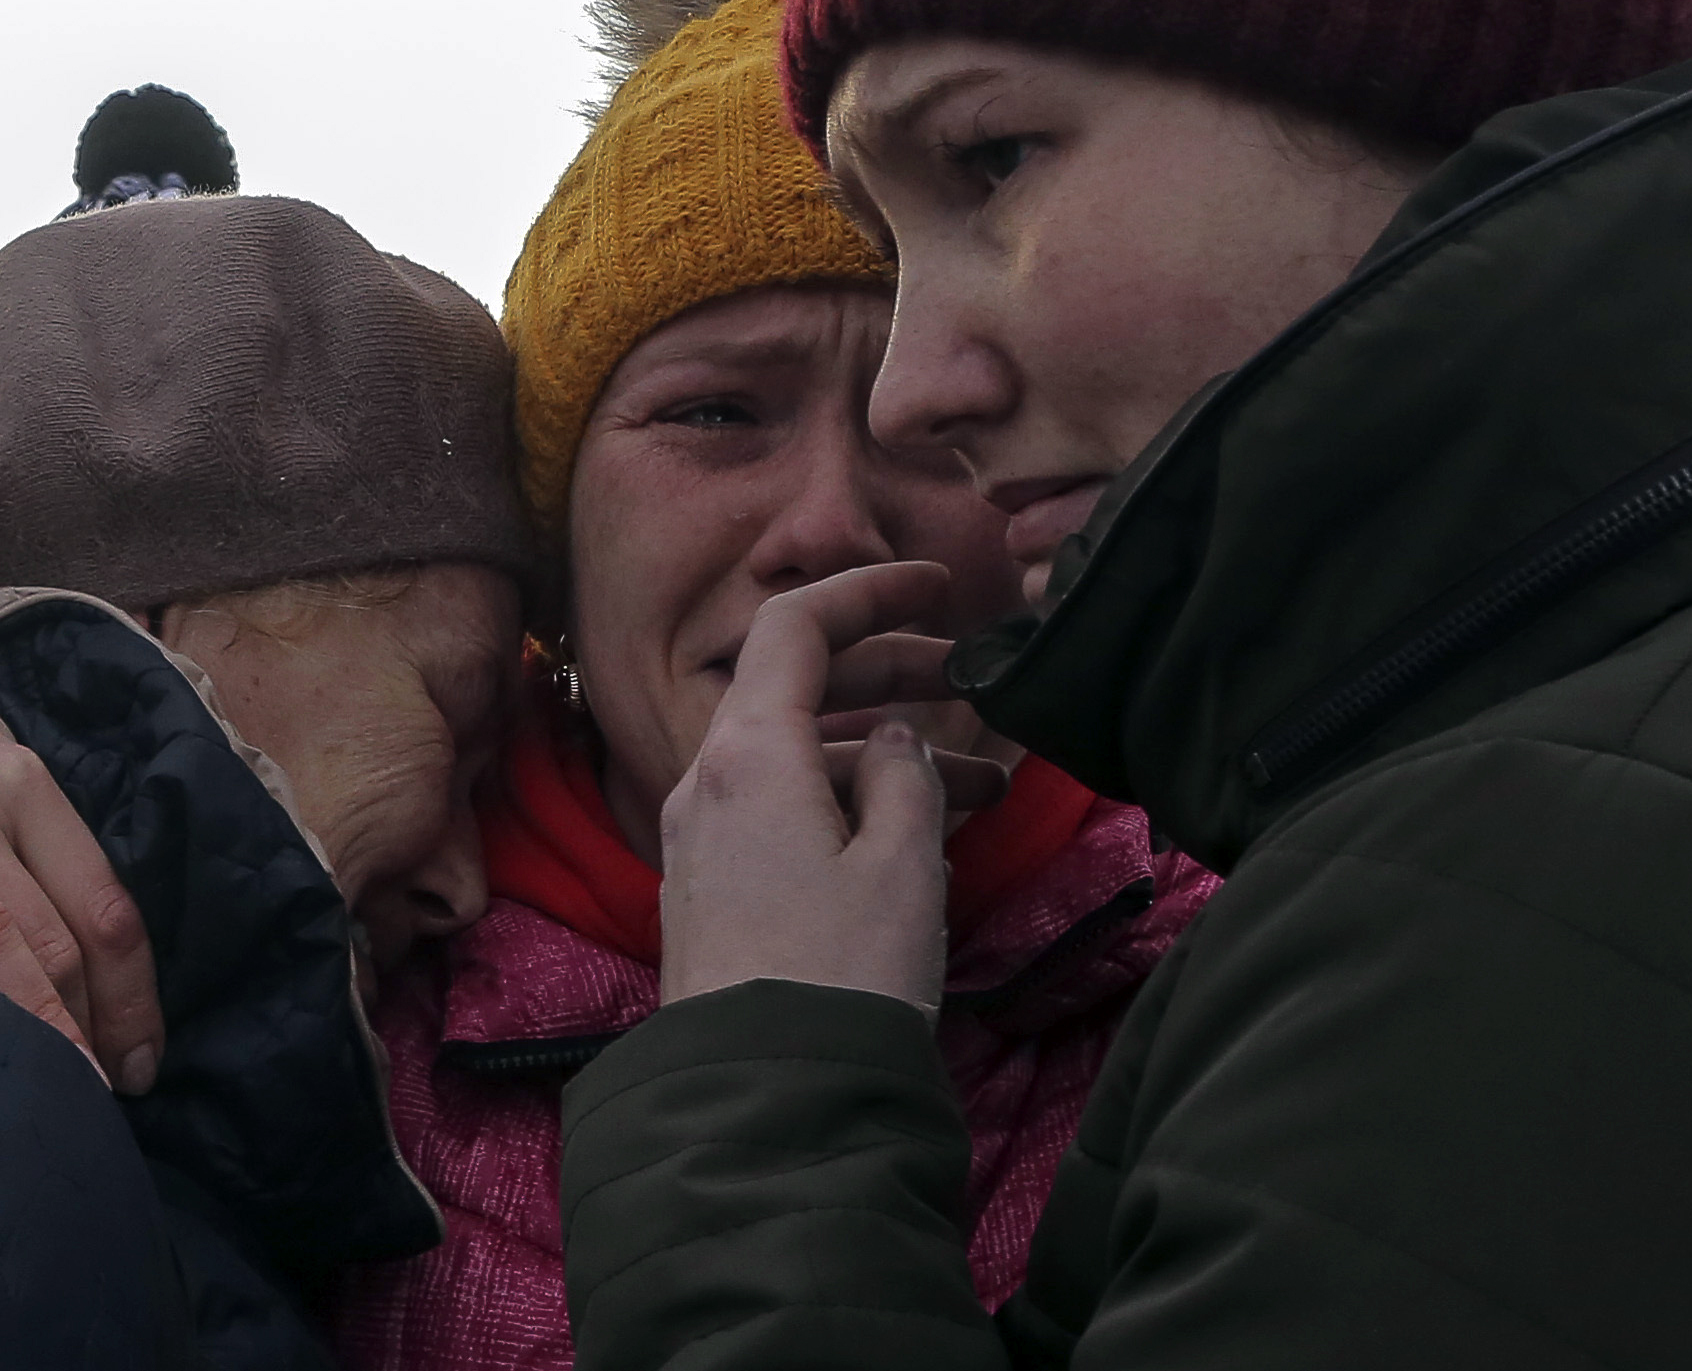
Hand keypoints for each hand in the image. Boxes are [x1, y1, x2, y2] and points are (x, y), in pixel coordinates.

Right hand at [0, 616, 162, 1090]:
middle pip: (49, 931)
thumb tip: (91, 926)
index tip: (141, 1059)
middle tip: (101, 1098)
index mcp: (19, 782)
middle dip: (87, 1024)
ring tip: (47, 1087)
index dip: (131, 991)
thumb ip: (28, 829)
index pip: (102, 902)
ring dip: (24, 1015)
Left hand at [658, 562, 979, 1016]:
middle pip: (798, 689)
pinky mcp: (712, 893)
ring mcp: (702, 840)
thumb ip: (908, 779)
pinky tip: (922, 836)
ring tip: (988, 784)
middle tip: (973, 678)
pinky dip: (849, 801)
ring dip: (884, 753)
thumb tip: (895, 742)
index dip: (868, 591)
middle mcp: (708, 783)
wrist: (765, 1105)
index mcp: (748, 754)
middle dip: (891, 674)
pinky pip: (783, 812)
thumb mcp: (904, 866)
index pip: (797, 626)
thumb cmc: (842, 977)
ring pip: (798, 759)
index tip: (937, 587)